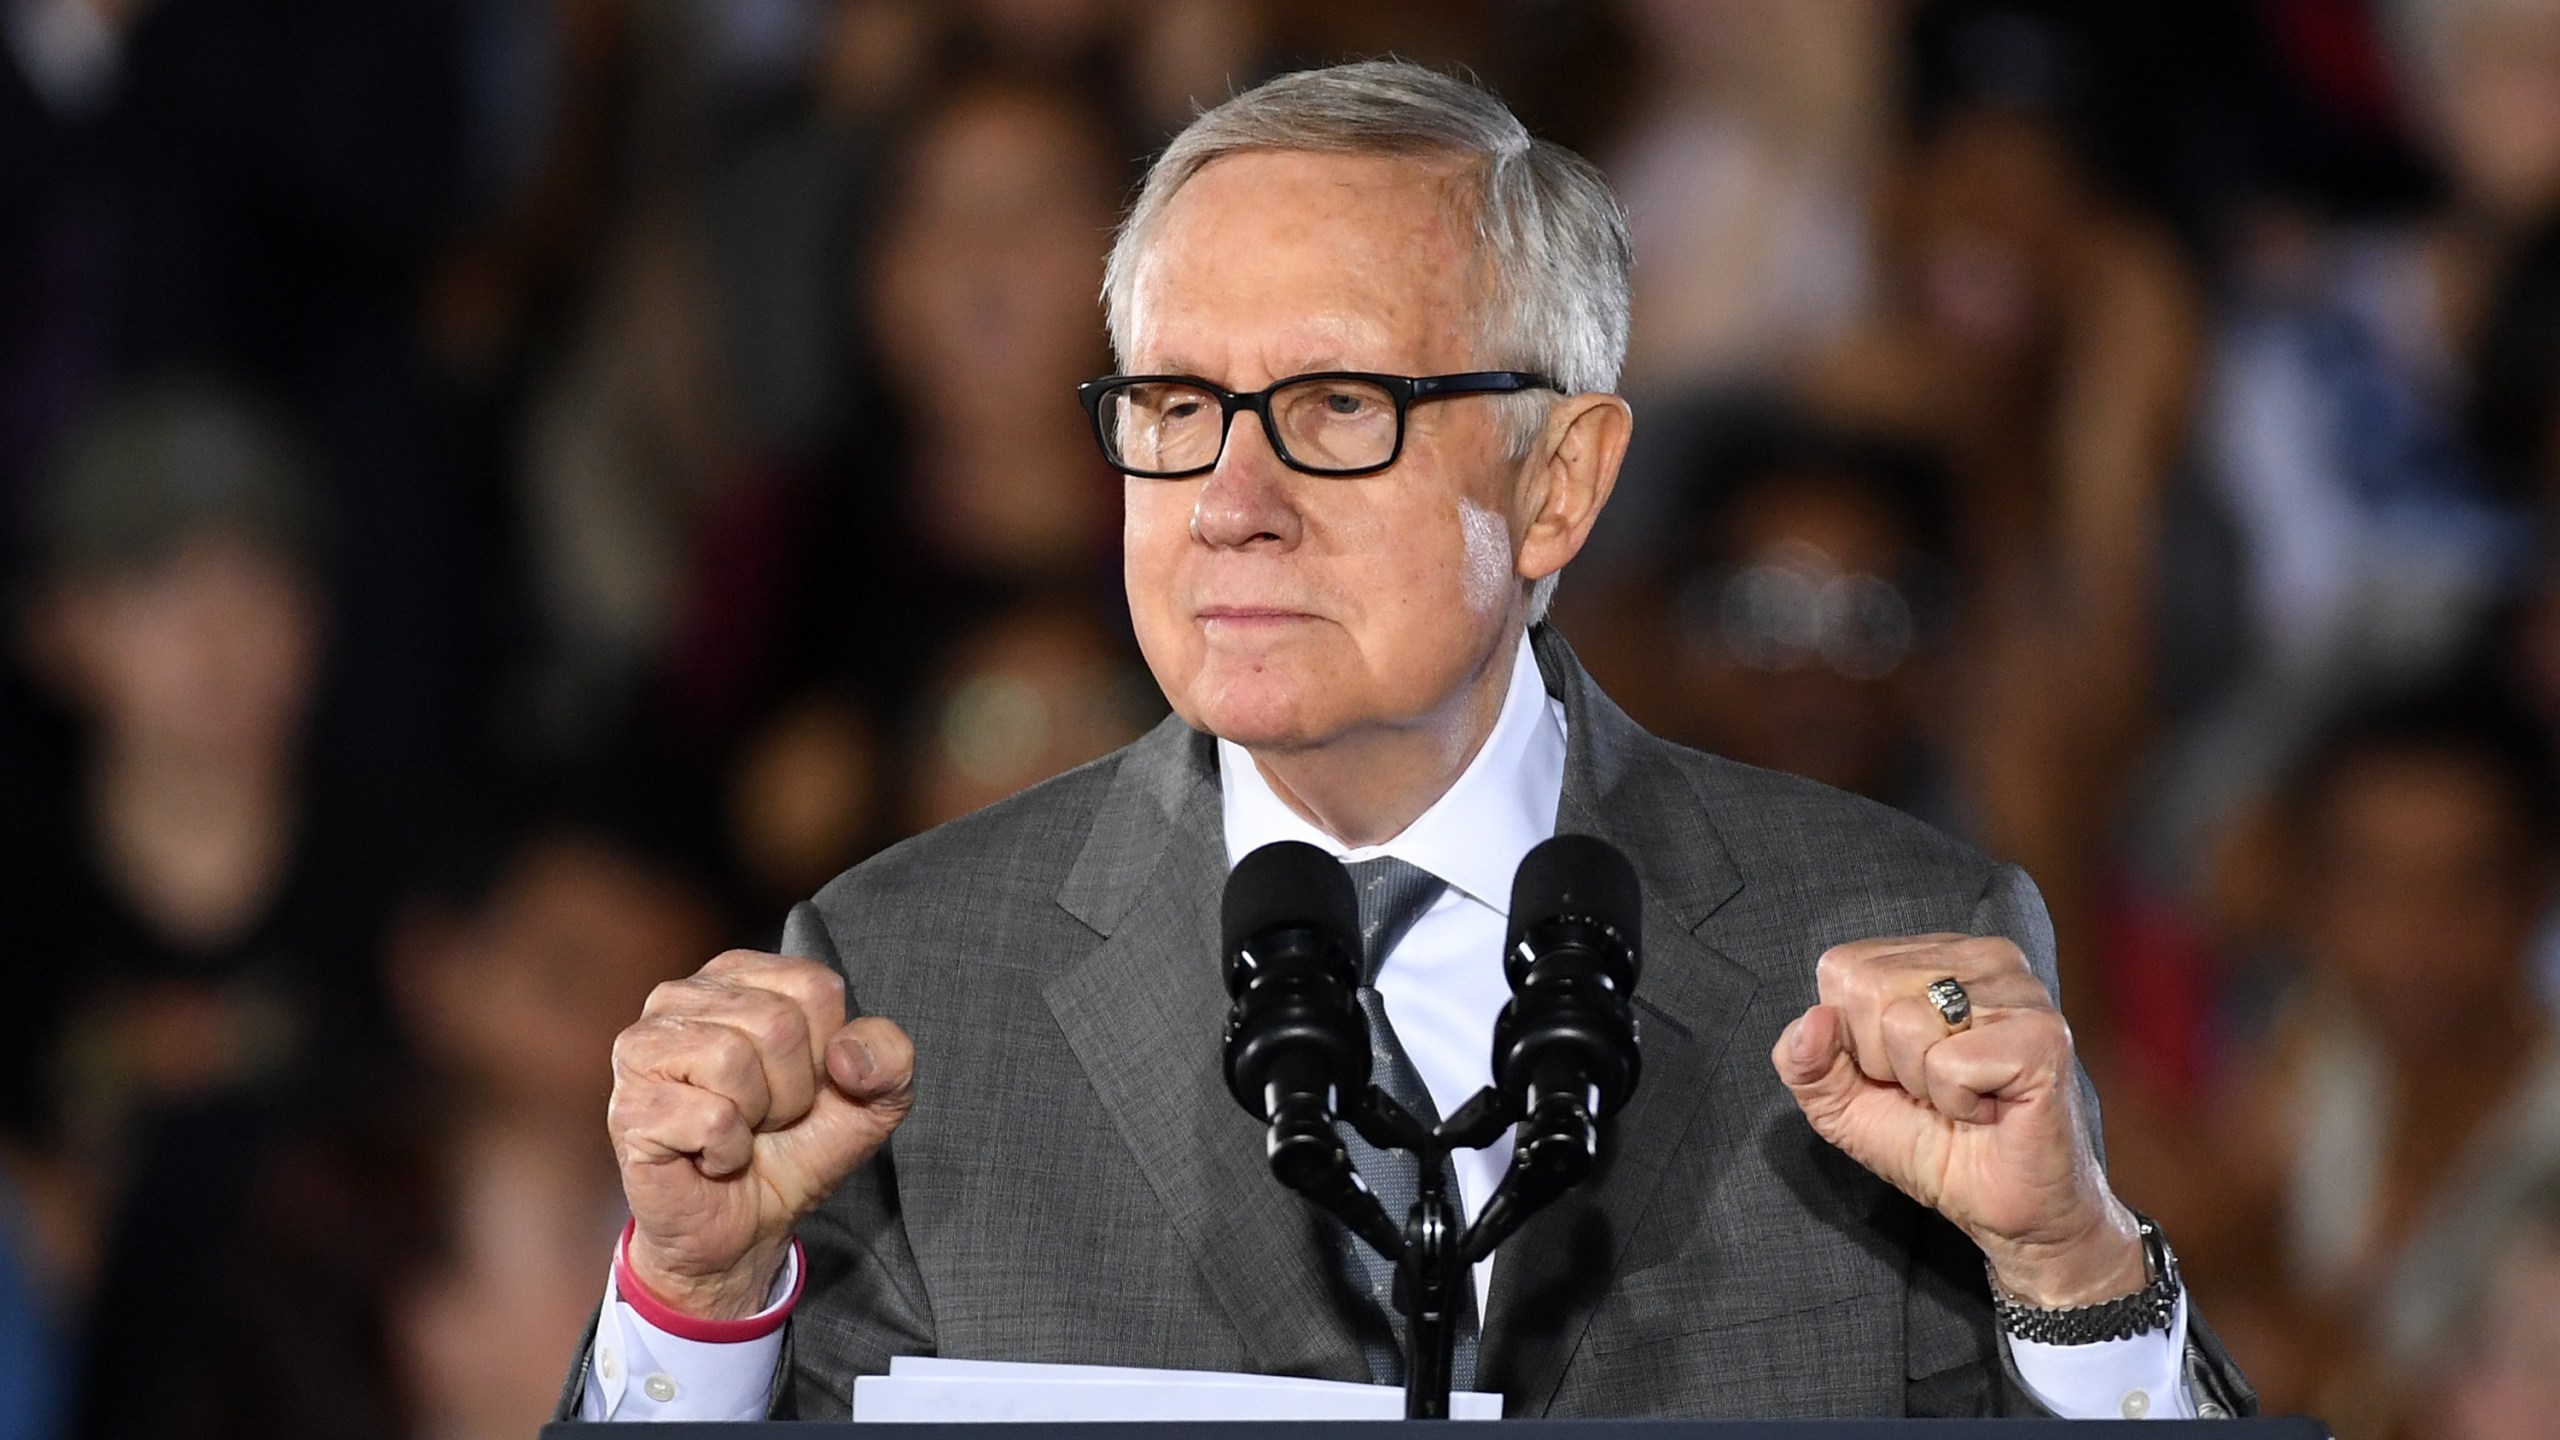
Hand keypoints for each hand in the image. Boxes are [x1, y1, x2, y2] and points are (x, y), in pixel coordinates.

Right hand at [609, 950, 915, 1319]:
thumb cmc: (798, 1148)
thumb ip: (890, 1057)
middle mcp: (681, 995)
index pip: (815, 988)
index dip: (827, 1051)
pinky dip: (727, 1151)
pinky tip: (709, 1156)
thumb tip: (848, 1053)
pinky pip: (710, 1116)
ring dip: (757, 1116)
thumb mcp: (871, 1100)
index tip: (803, 1083)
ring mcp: (644, 1047)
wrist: (748, 1226)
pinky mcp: (630, 1105)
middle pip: (777, 1023)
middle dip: (792, 1089)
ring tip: (739, 1130)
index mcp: (739, 974)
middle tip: (767, 1117)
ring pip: (734, 1059)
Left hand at [1771, 934, 2141, 1306]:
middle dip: (1884, 1060)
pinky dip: (1956, 1102)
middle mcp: (1982, 959)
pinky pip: (1949, 1063)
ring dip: (1923, 1083)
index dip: (1853, 1037)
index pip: (1844, 967)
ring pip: (1906, 1023)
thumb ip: (1805, 1060)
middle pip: (1869, 988)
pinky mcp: (2042, 1037)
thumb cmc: (1933, 1145)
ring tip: (1964, 1097)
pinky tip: (1989, 1108)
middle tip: (1932, 1090)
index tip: (1896, 1072)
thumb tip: (1812, 1018)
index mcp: (1935, 957)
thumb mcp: (1841, 1103)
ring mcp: (2020, 992)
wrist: (2007, 1209)